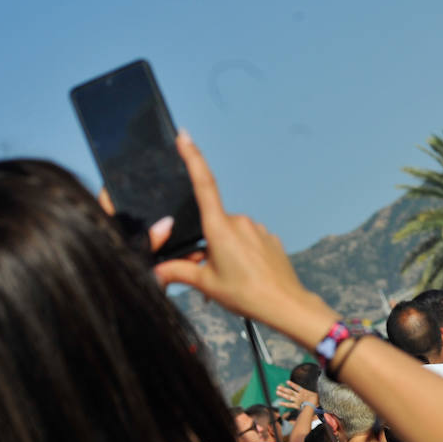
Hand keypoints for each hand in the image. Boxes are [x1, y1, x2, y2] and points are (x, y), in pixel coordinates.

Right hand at [153, 133, 336, 344]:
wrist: (286, 304)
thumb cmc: (246, 294)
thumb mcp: (206, 284)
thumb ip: (179, 272)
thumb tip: (156, 271)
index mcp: (219, 228)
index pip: (203, 184)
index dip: (193, 158)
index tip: (185, 137)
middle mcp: (239, 222)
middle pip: (212, 224)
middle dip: (206, 243)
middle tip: (209, 272)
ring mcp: (257, 229)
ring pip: (230, 234)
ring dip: (225, 250)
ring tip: (232, 279)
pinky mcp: (270, 238)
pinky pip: (248, 241)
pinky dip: (242, 254)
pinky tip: (247, 275)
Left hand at [275, 380, 317, 414]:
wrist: (314, 406)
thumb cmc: (317, 401)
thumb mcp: (316, 394)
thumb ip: (314, 391)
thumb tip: (317, 387)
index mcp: (304, 392)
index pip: (297, 387)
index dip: (292, 384)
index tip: (287, 382)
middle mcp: (299, 395)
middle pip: (290, 391)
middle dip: (284, 389)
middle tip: (278, 387)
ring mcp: (297, 400)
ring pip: (288, 397)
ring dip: (282, 394)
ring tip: (277, 392)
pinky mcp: (296, 405)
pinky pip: (289, 405)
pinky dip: (284, 404)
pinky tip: (279, 403)